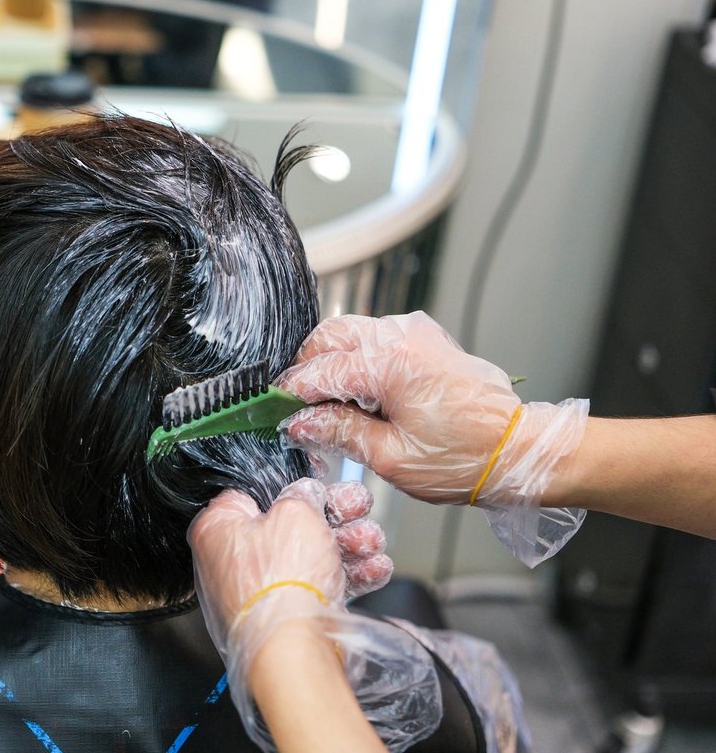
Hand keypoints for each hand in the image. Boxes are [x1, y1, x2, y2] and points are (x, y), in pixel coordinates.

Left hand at [188, 479, 395, 750]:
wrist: (294, 652)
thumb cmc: (282, 583)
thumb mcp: (297, 514)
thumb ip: (301, 495)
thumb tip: (304, 493)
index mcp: (217, 528)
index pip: (252, 493)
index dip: (291, 485)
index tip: (320, 483)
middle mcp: (229, 560)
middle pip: (287, 525)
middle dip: (332, 516)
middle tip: (358, 507)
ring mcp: (256, 592)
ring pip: (306, 556)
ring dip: (347, 544)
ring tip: (372, 541)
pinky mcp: (281, 617)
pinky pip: (314, 587)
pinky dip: (345, 576)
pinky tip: (375, 568)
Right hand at [277, 311, 588, 565]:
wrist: (518, 450)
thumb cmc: (466, 459)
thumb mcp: (391, 458)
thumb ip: (339, 432)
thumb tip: (301, 422)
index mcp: (392, 363)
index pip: (321, 370)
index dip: (292, 393)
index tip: (274, 411)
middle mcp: (403, 337)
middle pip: (329, 336)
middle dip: (307, 369)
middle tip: (297, 408)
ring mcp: (416, 333)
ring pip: (350, 333)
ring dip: (330, 363)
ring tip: (328, 407)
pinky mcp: (426, 339)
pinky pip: (375, 338)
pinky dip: (356, 359)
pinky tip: (357, 395)